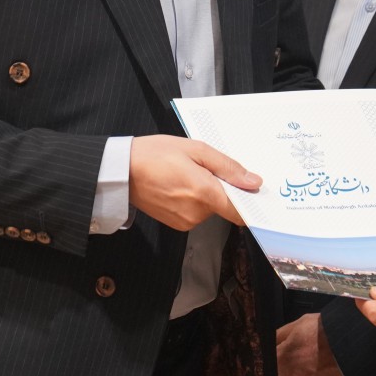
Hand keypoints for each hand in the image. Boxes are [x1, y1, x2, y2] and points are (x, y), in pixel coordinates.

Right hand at [127, 134, 258, 231]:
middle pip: (224, 205)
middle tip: (202, 169)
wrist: (121, 171)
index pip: (241, 211)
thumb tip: (254, 182)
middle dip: (220, 188)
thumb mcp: (196, 149)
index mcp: (205, 192)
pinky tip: (177, 186)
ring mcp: (186, 221)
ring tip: (185, 175)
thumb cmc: (155, 154)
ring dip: (205, 194)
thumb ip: (228, 167)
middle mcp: (197, 212)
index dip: (249, 201)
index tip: (250, 190)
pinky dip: (192, 201)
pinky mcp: (177, 225)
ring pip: (210, 209)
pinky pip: (196, 214)